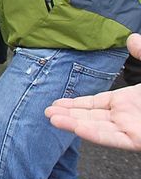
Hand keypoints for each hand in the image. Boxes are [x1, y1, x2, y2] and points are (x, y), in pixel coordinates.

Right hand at [44, 33, 140, 150]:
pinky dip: (89, 133)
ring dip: (72, 123)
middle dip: (69, 114)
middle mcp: (129, 117)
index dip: (77, 103)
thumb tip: (131, 38)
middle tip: (46, 111)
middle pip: (92, 117)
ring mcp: (133, 129)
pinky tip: (71, 126)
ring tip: (49, 117)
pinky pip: (110, 138)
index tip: (58, 102)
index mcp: (133, 101)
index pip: (98, 104)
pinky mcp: (137, 140)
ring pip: (96, 128)